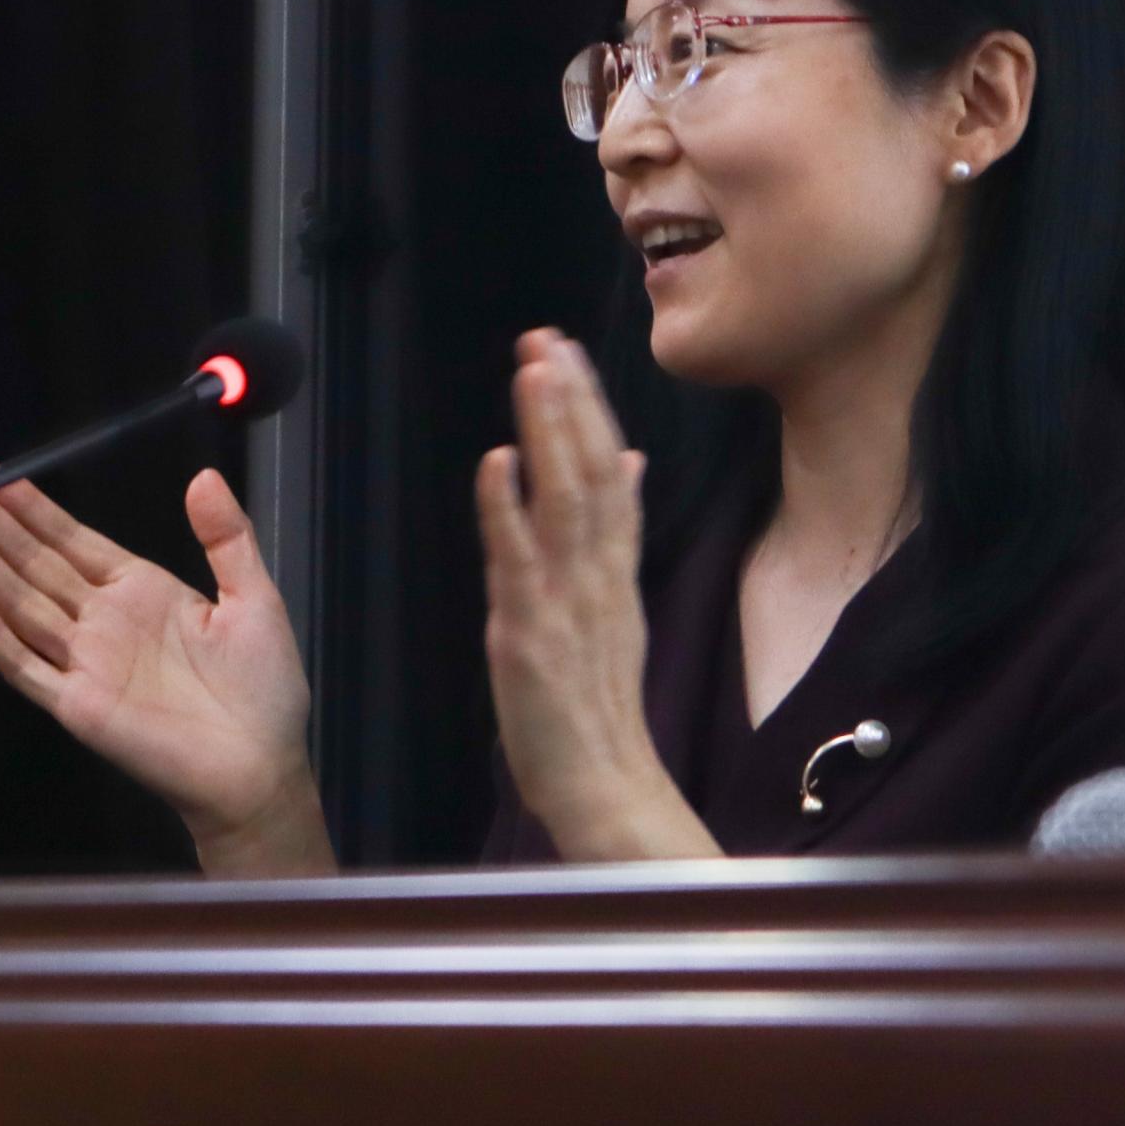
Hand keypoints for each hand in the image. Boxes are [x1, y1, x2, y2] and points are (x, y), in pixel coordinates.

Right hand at [0, 465, 333, 877]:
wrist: (260, 768)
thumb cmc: (263, 691)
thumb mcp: (254, 598)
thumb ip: (226, 537)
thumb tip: (204, 477)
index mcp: (140, 590)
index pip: (71, 539)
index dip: (30, 508)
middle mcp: (102, 621)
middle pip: (33, 563)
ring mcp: (85, 662)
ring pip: (19, 603)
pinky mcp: (77, 705)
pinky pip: (26, 666)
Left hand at [477, 331, 717, 862]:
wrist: (605, 787)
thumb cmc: (598, 705)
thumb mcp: (619, 608)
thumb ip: (616, 534)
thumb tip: (627, 461)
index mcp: (615, 569)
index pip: (608, 469)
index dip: (588, 406)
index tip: (566, 349)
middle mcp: (597, 575)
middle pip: (591, 470)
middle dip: (570, 400)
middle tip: (547, 339)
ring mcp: (567, 602)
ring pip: (565, 500)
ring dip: (548, 432)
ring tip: (535, 372)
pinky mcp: (532, 635)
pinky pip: (520, 562)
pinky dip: (509, 509)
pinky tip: (497, 464)